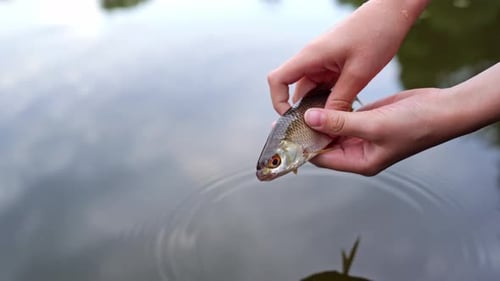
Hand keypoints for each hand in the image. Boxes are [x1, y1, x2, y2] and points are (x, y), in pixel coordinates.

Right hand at [267, 0, 428, 114]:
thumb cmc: (376, 34)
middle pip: (295, 90)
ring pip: (312, 91)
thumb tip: (325, 123)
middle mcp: (312, 59)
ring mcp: (323, 62)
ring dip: (320, 107)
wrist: (393, 12)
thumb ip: (339, 99)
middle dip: (304, 112)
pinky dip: (330, 100)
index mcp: (311, 56)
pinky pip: (325, 86)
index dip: (278, 102)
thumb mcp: (359, 73)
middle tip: (319, 132)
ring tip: (334, 124)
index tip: (293, 119)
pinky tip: (343, 111)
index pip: (277, 80)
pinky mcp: (334, 64)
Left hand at [303, 63, 499, 175]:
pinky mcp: (366, 120)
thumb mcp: (374, 125)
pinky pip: (342, 117)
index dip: (303, 146)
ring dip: (317, 119)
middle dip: (306, 132)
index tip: (285, 132)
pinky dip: (330, 110)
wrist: (442, 109)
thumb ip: (340, 123)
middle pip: (323, 144)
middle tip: (285, 118)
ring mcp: (362, 136)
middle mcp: (358, 151)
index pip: (322, 157)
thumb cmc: (415, 124)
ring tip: (295, 108)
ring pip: (331, 129)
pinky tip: (315, 100)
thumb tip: (309, 120)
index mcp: (360, 162)